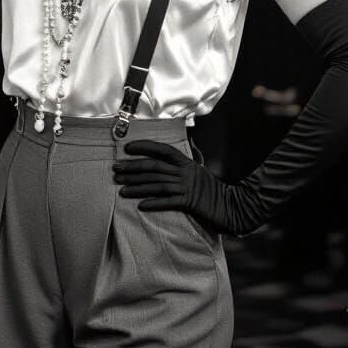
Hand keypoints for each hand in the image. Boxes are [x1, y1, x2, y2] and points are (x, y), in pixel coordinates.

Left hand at [112, 139, 248, 236]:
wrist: (231, 207)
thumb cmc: (212, 188)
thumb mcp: (201, 168)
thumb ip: (191, 156)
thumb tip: (190, 141)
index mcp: (186, 162)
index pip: (162, 150)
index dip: (144, 147)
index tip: (127, 149)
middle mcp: (184, 172)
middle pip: (154, 168)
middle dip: (132, 168)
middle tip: (116, 170)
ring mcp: (187, 187)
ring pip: (156, 184)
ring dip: (137, 187)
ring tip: (122, 190)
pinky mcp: (189, 203)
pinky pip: (168, 202)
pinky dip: (153, 203)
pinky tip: (141, 205)